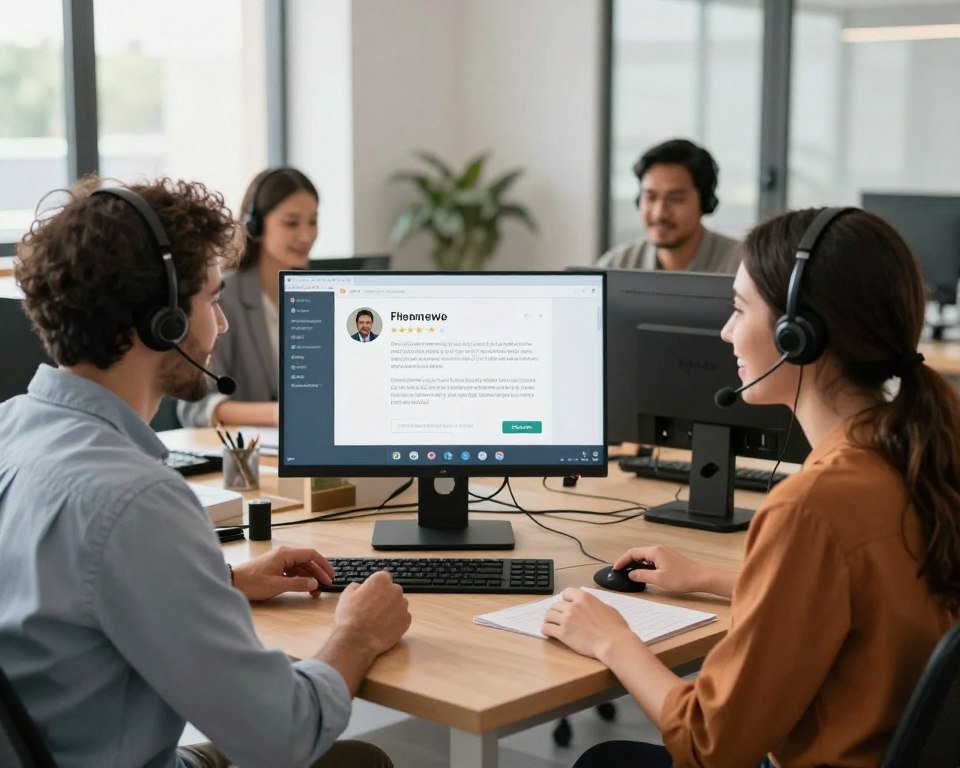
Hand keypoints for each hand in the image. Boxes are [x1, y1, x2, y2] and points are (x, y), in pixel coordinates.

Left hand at [232, 546, 333, 600]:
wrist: (233, 583)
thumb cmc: (252, 582)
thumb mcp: (277, 585)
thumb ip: (298, 584)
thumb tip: (314, 583)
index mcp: (285, 554)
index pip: (311, 555)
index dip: (323, 565)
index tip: (330, 575)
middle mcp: (284, 555)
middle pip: (307, 562)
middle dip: (318, 573)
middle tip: (327, 585)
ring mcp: (279, 561)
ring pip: (300, 568)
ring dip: (309, 578)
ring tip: (316, 591)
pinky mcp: (275, 568)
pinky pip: (292, 572)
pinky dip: (300, 580)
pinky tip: (304, 588)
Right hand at [334, 570, 411, 656]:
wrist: (358, 640)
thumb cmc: (350, 616)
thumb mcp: (346, 595)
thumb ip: (357, 586)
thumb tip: (361, 587)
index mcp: (381, 580)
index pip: (382, 578)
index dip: (375, 587)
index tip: (369, 596)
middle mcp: (395, 589)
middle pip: (392, 590)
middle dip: (385, 597)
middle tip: (373, 610)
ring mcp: (403, 605)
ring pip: (398, 604)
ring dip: (391, 609)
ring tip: (378, 621)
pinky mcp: (407, 619)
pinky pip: (402, 617)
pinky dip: (396, 621)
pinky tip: (384, 628)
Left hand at [541, 587, 632, 658]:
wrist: (613, 643)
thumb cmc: (615, 628)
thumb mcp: (607, 609)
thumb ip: (595, 605)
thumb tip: (592, 607)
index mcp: (584, 598)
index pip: (567, 592)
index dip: (566, 598)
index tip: (566, 603)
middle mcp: (573, 606)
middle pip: (555, 604)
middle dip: (556, 610)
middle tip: (557, 616)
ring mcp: (567, 619)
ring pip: (549, 615)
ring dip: (549, 619)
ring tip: (549, 623)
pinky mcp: (563, 633)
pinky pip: (547, 628)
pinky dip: (545, 629)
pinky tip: (547, 632)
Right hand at [613, 545, 733, 596]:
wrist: (701, 578)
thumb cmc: (682, 578)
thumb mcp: (658, 579)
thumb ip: (642, 576)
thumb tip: (631, 574)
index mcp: (655, 551)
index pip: (632, 553)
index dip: (622, 561)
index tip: (615, 568)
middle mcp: (659, 549)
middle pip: (637, 552)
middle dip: (627, 561)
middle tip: (620, 570)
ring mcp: (664, 552)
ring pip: (644, 556)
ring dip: (636, 563)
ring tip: (629, 573)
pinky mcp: (669, 558)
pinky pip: (651, 559)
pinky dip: (644, 564)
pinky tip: (644, 572)